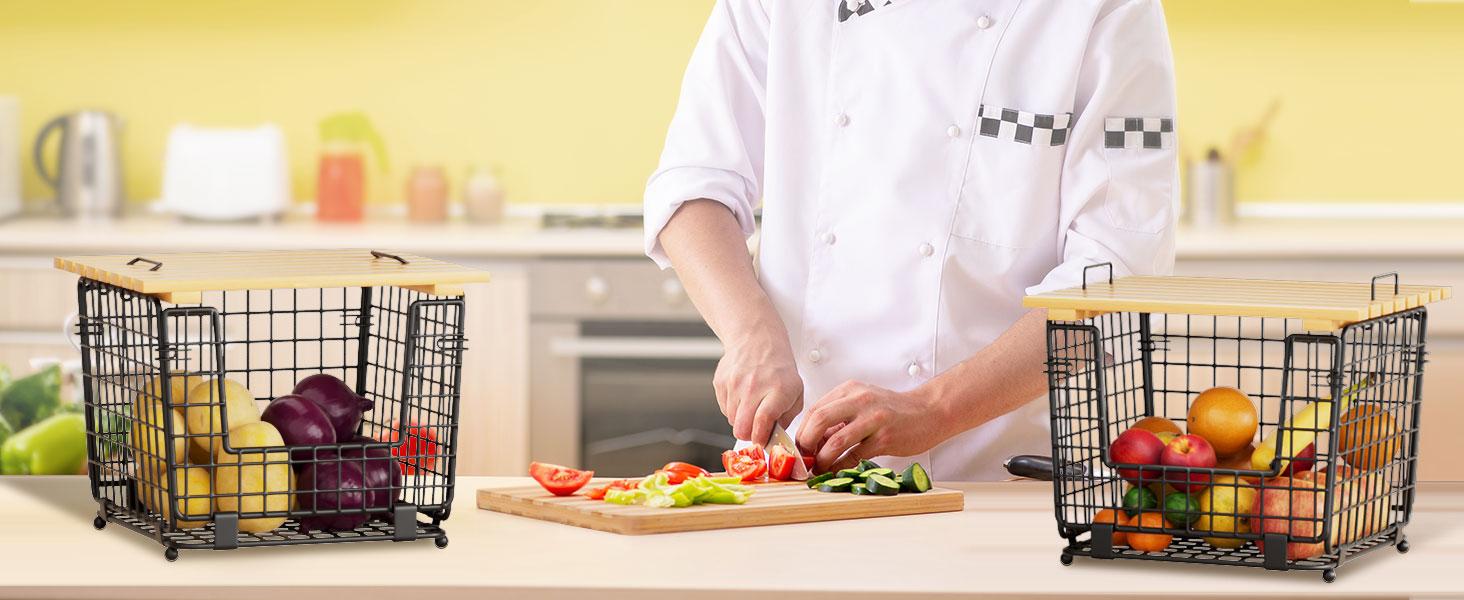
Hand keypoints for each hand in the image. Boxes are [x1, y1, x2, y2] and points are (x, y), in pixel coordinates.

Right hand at [714, 329, 803, 445]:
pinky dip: (733, 408)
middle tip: (756, 430)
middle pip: (742, 427)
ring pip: (732, 421)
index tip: (762, 441)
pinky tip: (742, 396)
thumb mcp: (796, 391)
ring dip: (741, 420)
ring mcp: (734, 384)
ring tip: (751, 407)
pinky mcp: (720, 382)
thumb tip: (773, 437)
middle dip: (749, 435)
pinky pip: (724, 408)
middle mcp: (754, 386)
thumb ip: (787, 417)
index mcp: (777, 390)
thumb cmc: (778, 368)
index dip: (760, 438)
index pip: (763, 421)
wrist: (756, 339)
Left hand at [796, 381, 952, 472]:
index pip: (815, 409)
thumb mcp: (863, 403)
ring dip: (823, 459)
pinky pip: (855, 455)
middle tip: (804, 458)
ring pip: (836, 440)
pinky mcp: (885, 437)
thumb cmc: (893, 410)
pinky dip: (842, 466)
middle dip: (806, 443)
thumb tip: (813, 440)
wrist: (928, 412)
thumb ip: (839, 416)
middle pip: (819, 420)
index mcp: (850, 390)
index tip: (798, 448)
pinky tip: (838, 471)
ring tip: (819, 468)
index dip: (802, 431)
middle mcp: (860, 400)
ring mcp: (873, 418)